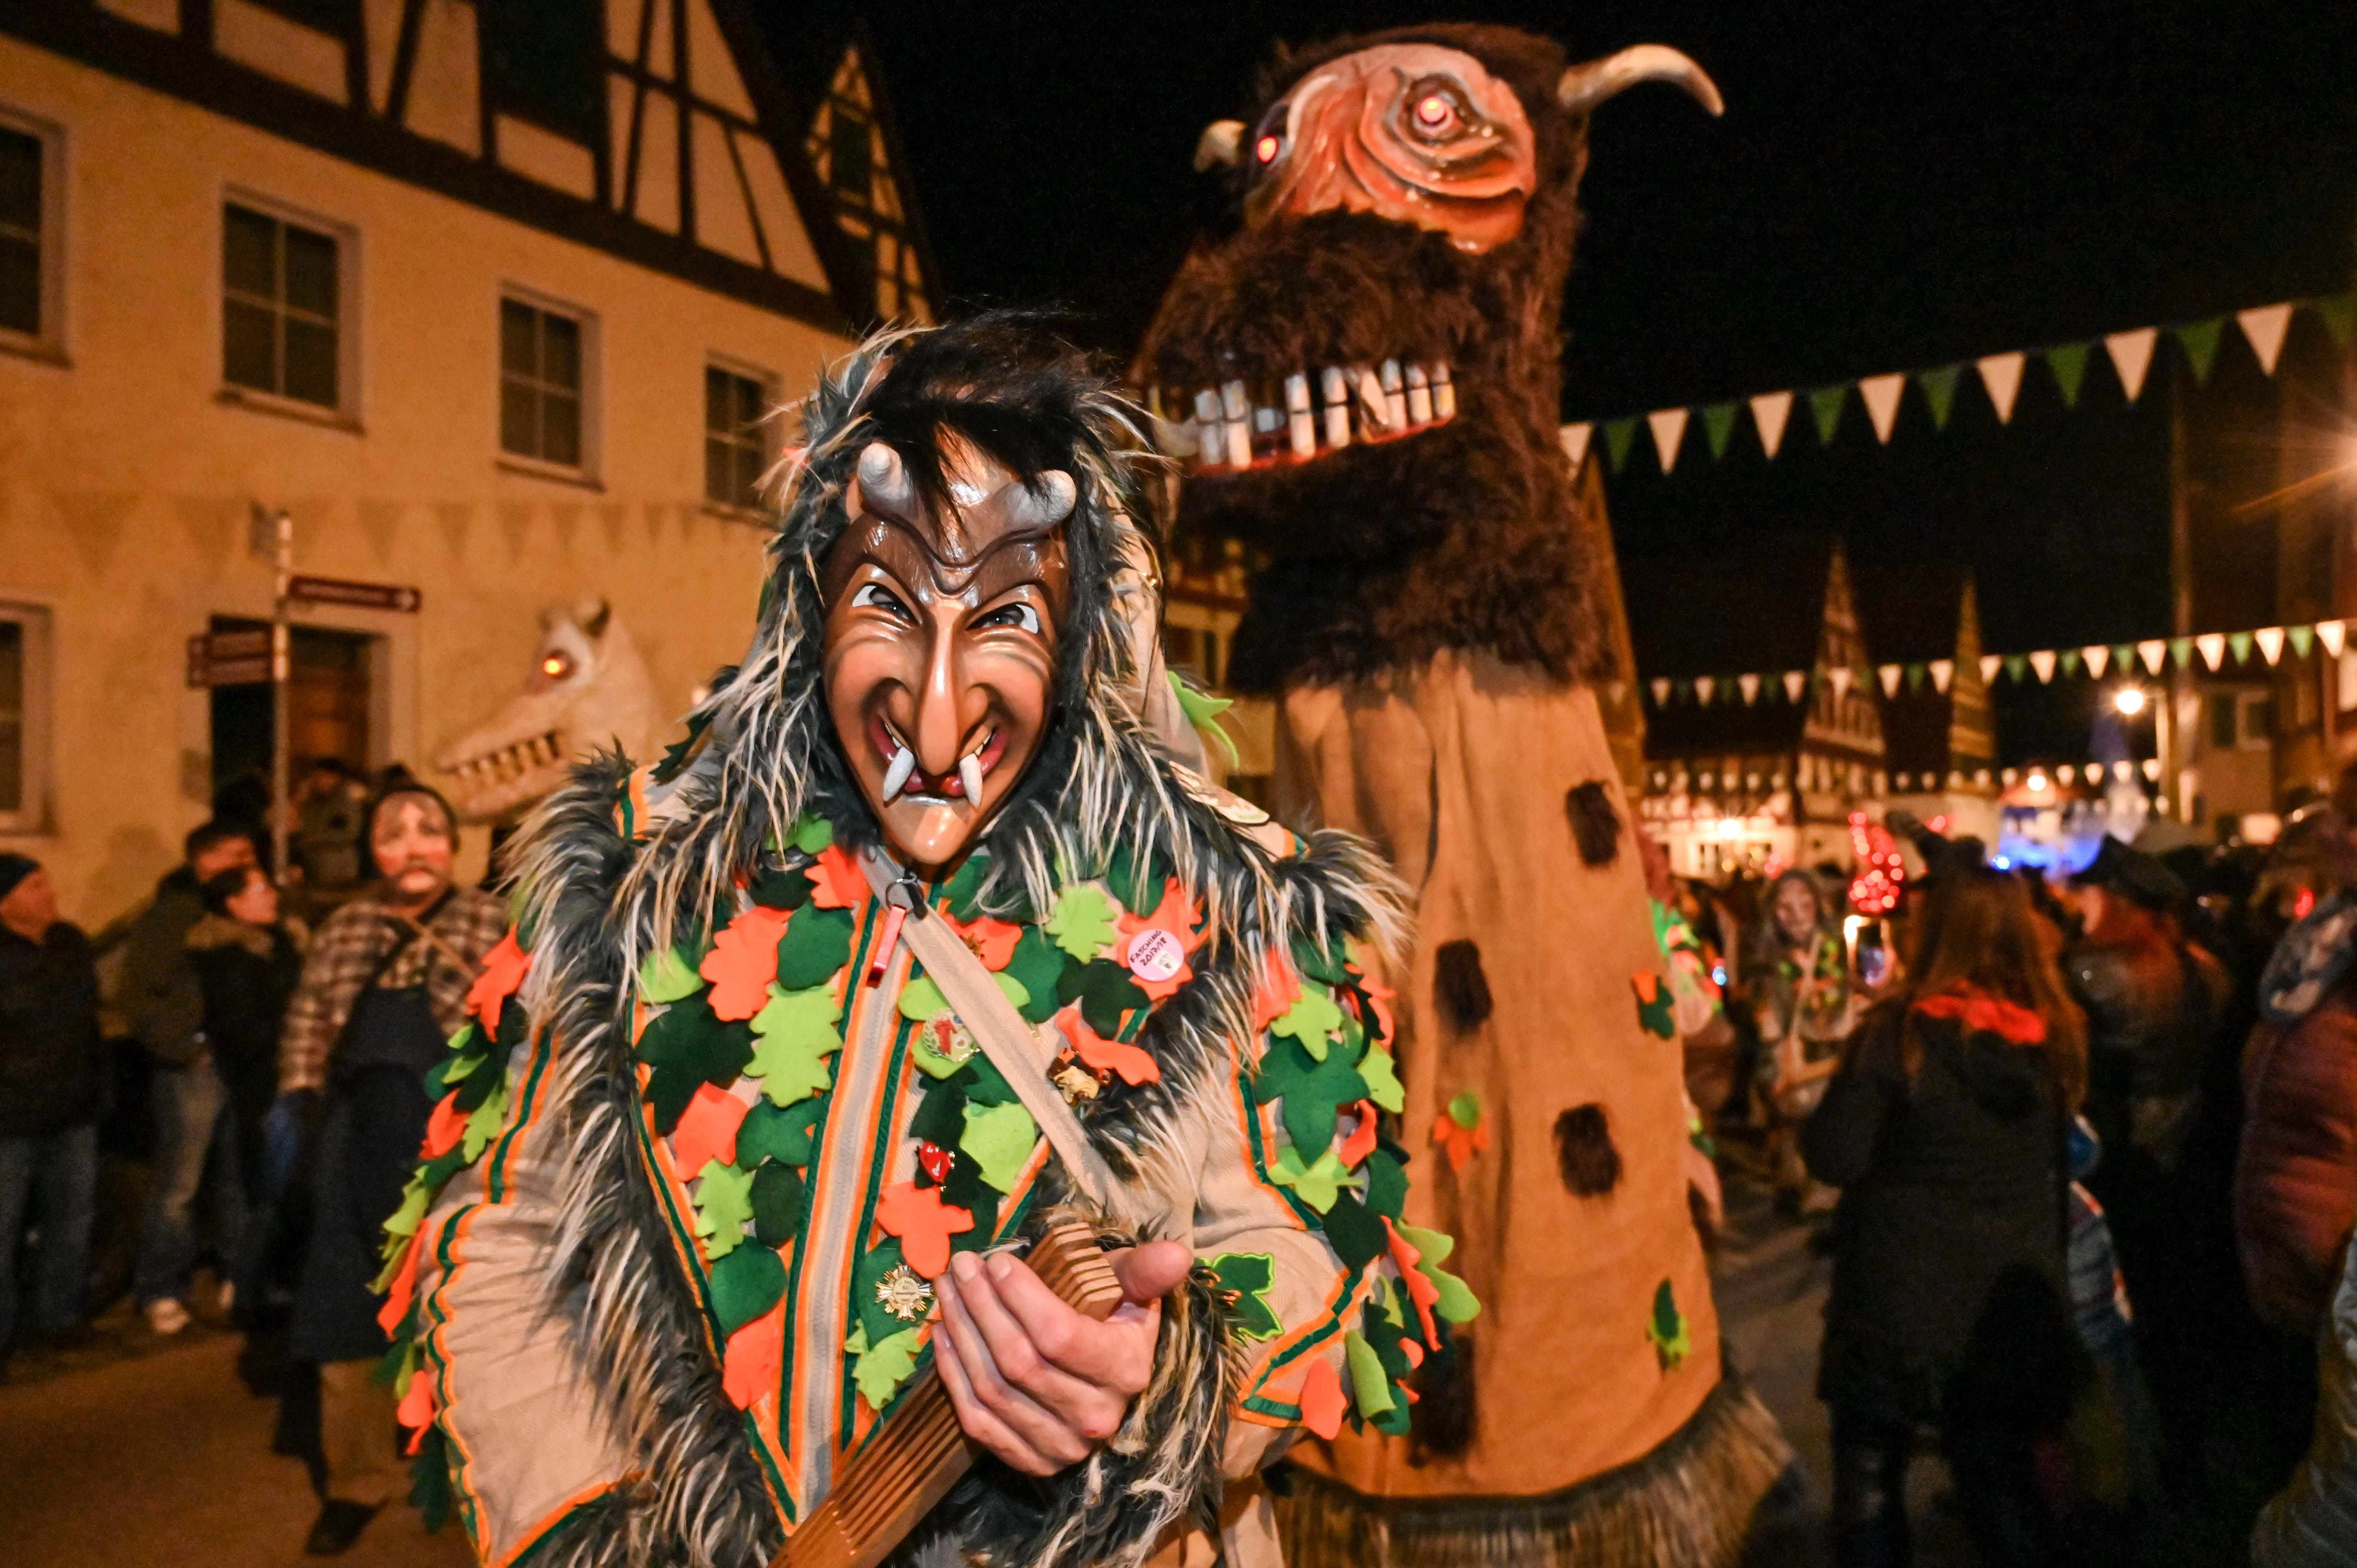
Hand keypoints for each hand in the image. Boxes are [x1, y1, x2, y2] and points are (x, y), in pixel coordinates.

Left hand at [931, 1238, 1191, 1475]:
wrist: (1106, 1390)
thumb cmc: (1112, 1324)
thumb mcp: (1130, 1293)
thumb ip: (1144, 1271)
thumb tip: (1178, 1252)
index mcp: (1125, 1371)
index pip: (1060, 1335)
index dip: (1021, 1296)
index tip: (997, 1260)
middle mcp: (1096, 1417)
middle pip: (1019, 1360)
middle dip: (981, 1306)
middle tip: (960, 1266)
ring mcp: (1060, 1445)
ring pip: (993, 1388)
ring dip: (961, 1333)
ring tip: (946, 1291)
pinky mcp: (1029, 1461)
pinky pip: (978, 1420)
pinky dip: (952, 1376)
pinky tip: (941, 1336)